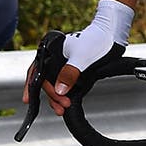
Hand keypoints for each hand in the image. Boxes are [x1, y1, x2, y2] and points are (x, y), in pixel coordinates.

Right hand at [43, 0, 133, 114]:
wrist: (111, 36)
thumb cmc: (96, 39)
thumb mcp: (82, 57)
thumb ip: (70, 73)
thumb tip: (60, 90)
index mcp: (49, 51)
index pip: (38, 72)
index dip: (34, 87)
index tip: (40, 99)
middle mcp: (54, 58)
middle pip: (45, 80)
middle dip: (51, 95)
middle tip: (60, 107)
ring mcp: (64, 65)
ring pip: (54, 84)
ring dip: (56, 97)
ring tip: (61, 108)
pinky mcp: (74, 71)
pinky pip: (65, 84)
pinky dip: (65, 94)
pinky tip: (66, 102)